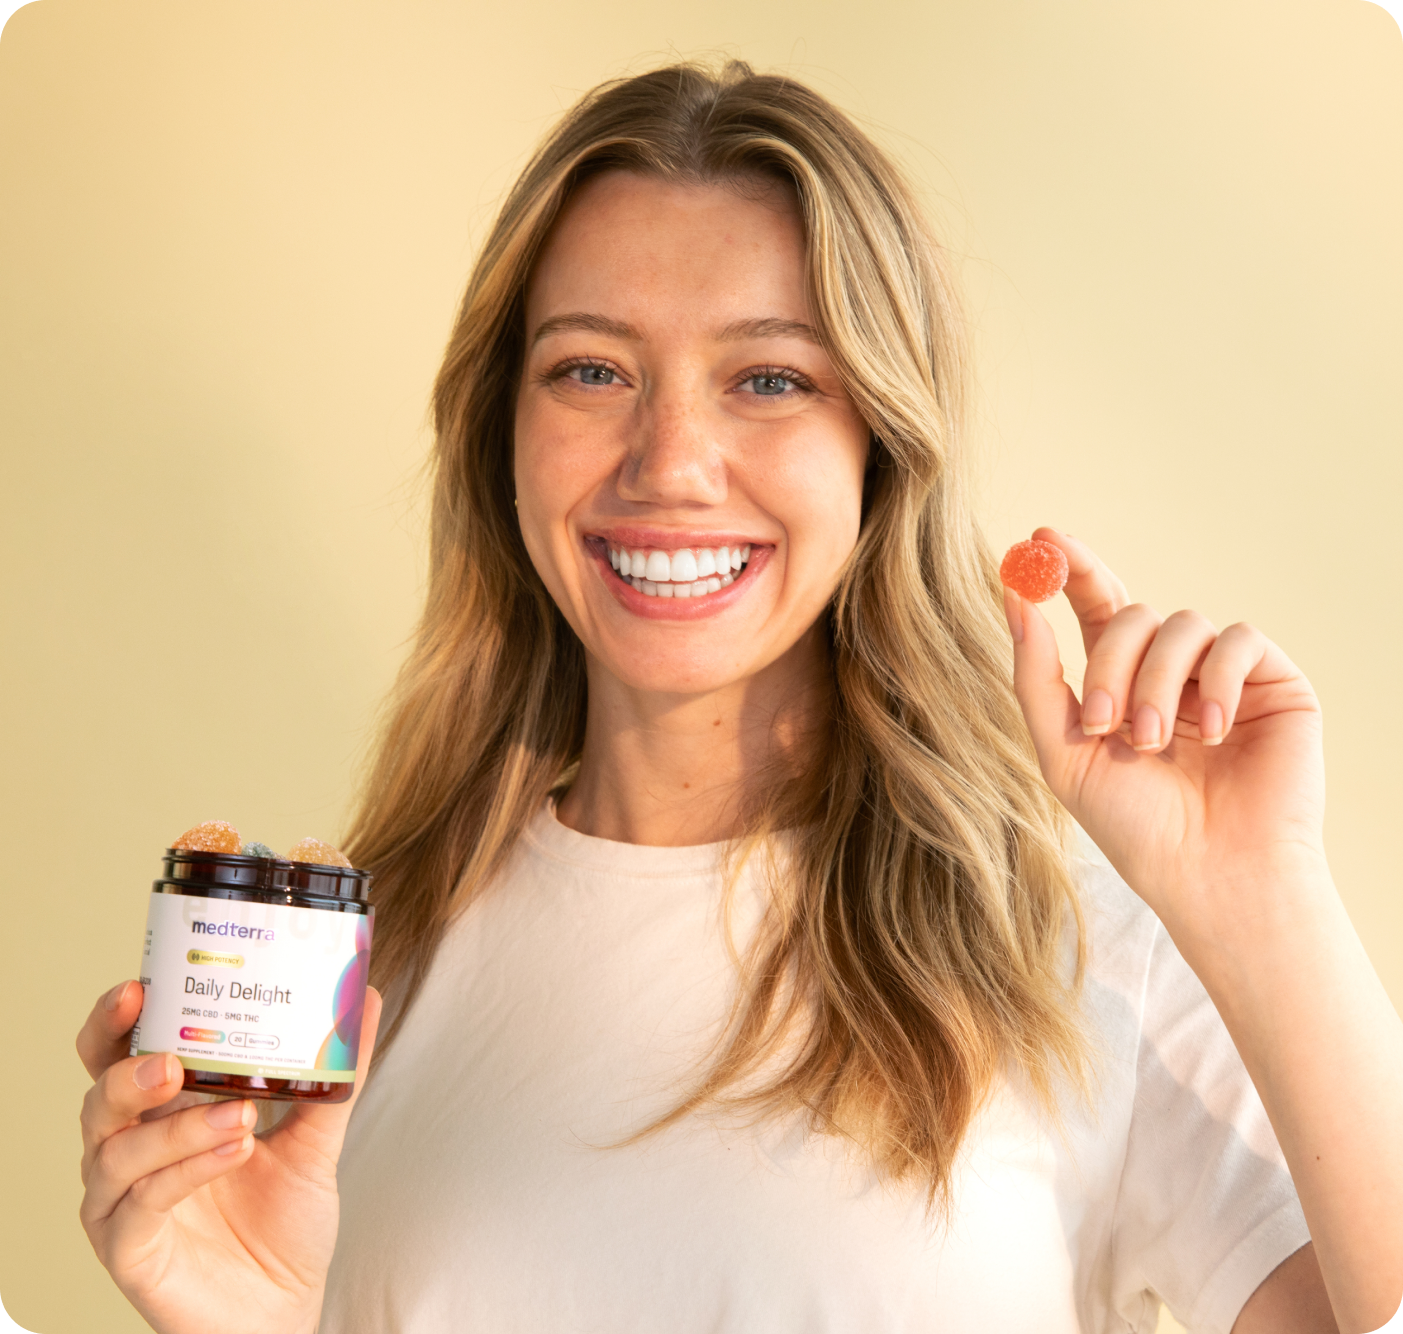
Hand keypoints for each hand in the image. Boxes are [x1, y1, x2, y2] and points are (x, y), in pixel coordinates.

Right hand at [76, 978, 380, 1333]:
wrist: (285, 1309)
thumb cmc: (282, 1223)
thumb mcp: (316, 1138)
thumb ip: (336, 1073)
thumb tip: (363, 997)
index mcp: (162, 1112)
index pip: (119, 1053)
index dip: (117, 1020)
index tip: (141, 985)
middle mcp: (131, 1150)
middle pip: (98, 1095)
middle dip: (126, 1068)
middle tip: (172, 1058)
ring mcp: (122, 1202)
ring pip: (117, 1149)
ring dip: (178, 1126)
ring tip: (241, 1115)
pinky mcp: (129, 1250)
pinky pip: (140, 1204)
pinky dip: (184, 1171)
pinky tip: (232, 1150)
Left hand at [1004, 527, 1326, 951]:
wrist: (1211, 873)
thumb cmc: (1136, 826)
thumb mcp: (1064, 752)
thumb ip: (1036, 676)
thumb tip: (1012, 598)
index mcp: (1119, 680)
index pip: (1096, 605)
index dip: (1071, 567)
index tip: (1040, 537)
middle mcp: (1169, 669)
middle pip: (1130, 613)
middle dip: (1109, 664)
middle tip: (1102, 722)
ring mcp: (1220, 673)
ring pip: (1181, 624)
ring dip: (1157, 682)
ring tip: (1152, 743)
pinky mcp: (1272, 681)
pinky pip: (1239, 640)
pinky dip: (1218, 681)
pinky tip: (1213, 733)